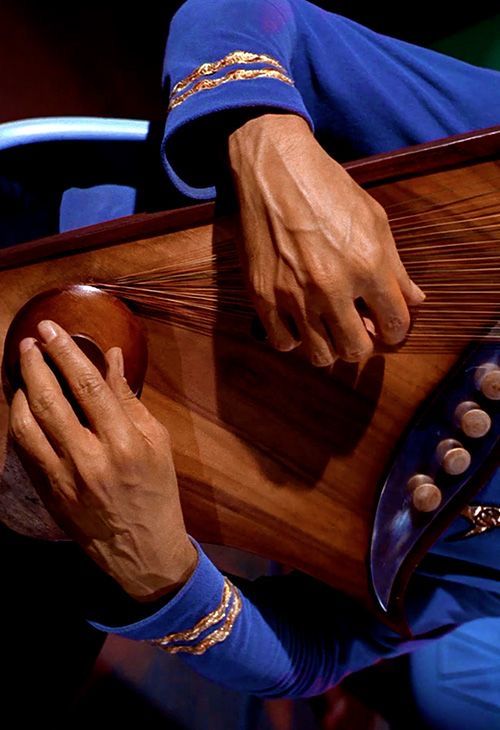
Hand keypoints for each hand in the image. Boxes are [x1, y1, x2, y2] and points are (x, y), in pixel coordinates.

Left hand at [8, 320, 196, 601]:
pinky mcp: (49, 492)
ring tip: (22, 369)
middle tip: (30, 341)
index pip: (89, 386)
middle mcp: (91, 459)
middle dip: (36, 364)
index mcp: (125, 443)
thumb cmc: (157, 492)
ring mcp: (64, 479)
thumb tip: (111, 358)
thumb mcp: (157, 442)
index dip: (67, 352)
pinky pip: (23, 449)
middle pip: (51, 400)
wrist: (143, 550)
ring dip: (19, 391)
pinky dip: (18, 421)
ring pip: (27, 425)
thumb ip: (129, 398)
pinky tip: (22, 404)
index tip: (52, 329)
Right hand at [228, 113, 424, 365]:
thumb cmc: (327, 188)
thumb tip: (414, 300)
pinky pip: (282, 343)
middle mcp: (332, 286)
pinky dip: (293, 340)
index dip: (395, 331)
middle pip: (356, 349)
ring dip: (329, 347)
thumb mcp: (374, 219)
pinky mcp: (263, 296)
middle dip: (362, 343)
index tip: (386, 327)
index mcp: (368, 265)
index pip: (394, 324)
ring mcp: (294, 294)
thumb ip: (396, 266)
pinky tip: (298, 324)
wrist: (272, 169)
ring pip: (320, 355)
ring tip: (327, 329)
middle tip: (356, 329)